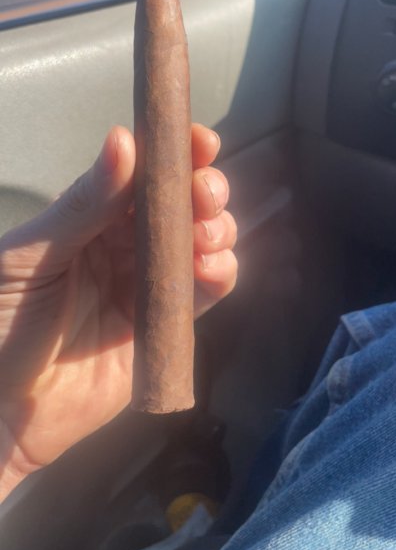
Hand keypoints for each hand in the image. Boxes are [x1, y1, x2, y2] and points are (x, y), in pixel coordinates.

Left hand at [0, 124, 236, 499]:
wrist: (3, 409)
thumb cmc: (1, 323)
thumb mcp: (31, 257)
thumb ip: (83, 205)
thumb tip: (124, 140)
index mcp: (90, 217)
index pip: (140, 174)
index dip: (173, 153)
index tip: (200, 141)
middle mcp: (123, 244)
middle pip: (179, 204)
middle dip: (202, 190)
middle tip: (205, 195)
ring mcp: (146, 284)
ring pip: (200, 242)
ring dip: (217, 228)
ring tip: (206, 236)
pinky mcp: (164, 325)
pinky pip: (203, 292)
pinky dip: (220, 274)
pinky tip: (214, 269)